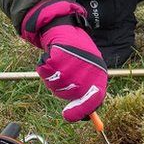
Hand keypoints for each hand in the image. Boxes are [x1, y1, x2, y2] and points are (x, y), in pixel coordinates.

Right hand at [22, 0, 106, 121]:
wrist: (65, 28)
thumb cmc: (77, 52)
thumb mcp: (89, 69)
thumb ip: (89, 90)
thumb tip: (85, 115)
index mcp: (99, 74)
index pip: (94, 99)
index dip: (81, 110)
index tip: (68, 116)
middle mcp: (87, 71)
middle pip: (70, 94)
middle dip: (63, 90)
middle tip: (64, 74)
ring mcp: (72, 65)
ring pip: (56, 85)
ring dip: (53, 78)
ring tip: (60, 64)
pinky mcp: (57, 58)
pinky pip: (46, 74)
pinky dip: (45, 68)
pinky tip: (52, 57)